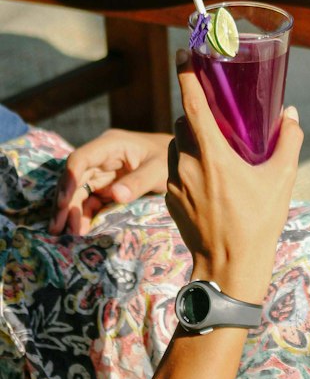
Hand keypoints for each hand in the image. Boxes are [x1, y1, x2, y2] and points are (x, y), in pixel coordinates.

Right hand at [50, 128, 171, 234]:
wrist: (181, 161)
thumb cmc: (170, 159)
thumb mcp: (160, 169)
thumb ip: (139, 181)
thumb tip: (116, 196)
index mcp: (111, 145)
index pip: (81, 159)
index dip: (68, 179)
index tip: (63, 203)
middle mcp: (101, 157)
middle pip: (74, 178)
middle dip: (64, 203)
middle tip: (57, 228)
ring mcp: (102, 172)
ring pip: (78, 192)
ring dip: (70, 212)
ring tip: (64, 234)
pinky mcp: (106, 187)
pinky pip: (90, 201)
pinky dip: (83, 215)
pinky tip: (80, 230)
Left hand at [166, 51, 301, 303]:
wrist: (229, 268)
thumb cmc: (258, 223)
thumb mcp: (282, 180)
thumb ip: (288, 141)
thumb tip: (291, 114)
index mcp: (213, 154)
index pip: (193, 103)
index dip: (186, 74)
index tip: (184, 52)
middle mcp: (187, 163)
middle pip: (184, 123)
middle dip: (198, 114)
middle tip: (219, 115)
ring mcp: (174, 183)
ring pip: (177, 146)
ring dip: (192, 141)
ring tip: (218, 152)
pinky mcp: (170, 199)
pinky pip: (175, 171)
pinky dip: (189, 166)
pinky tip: (211, 180)